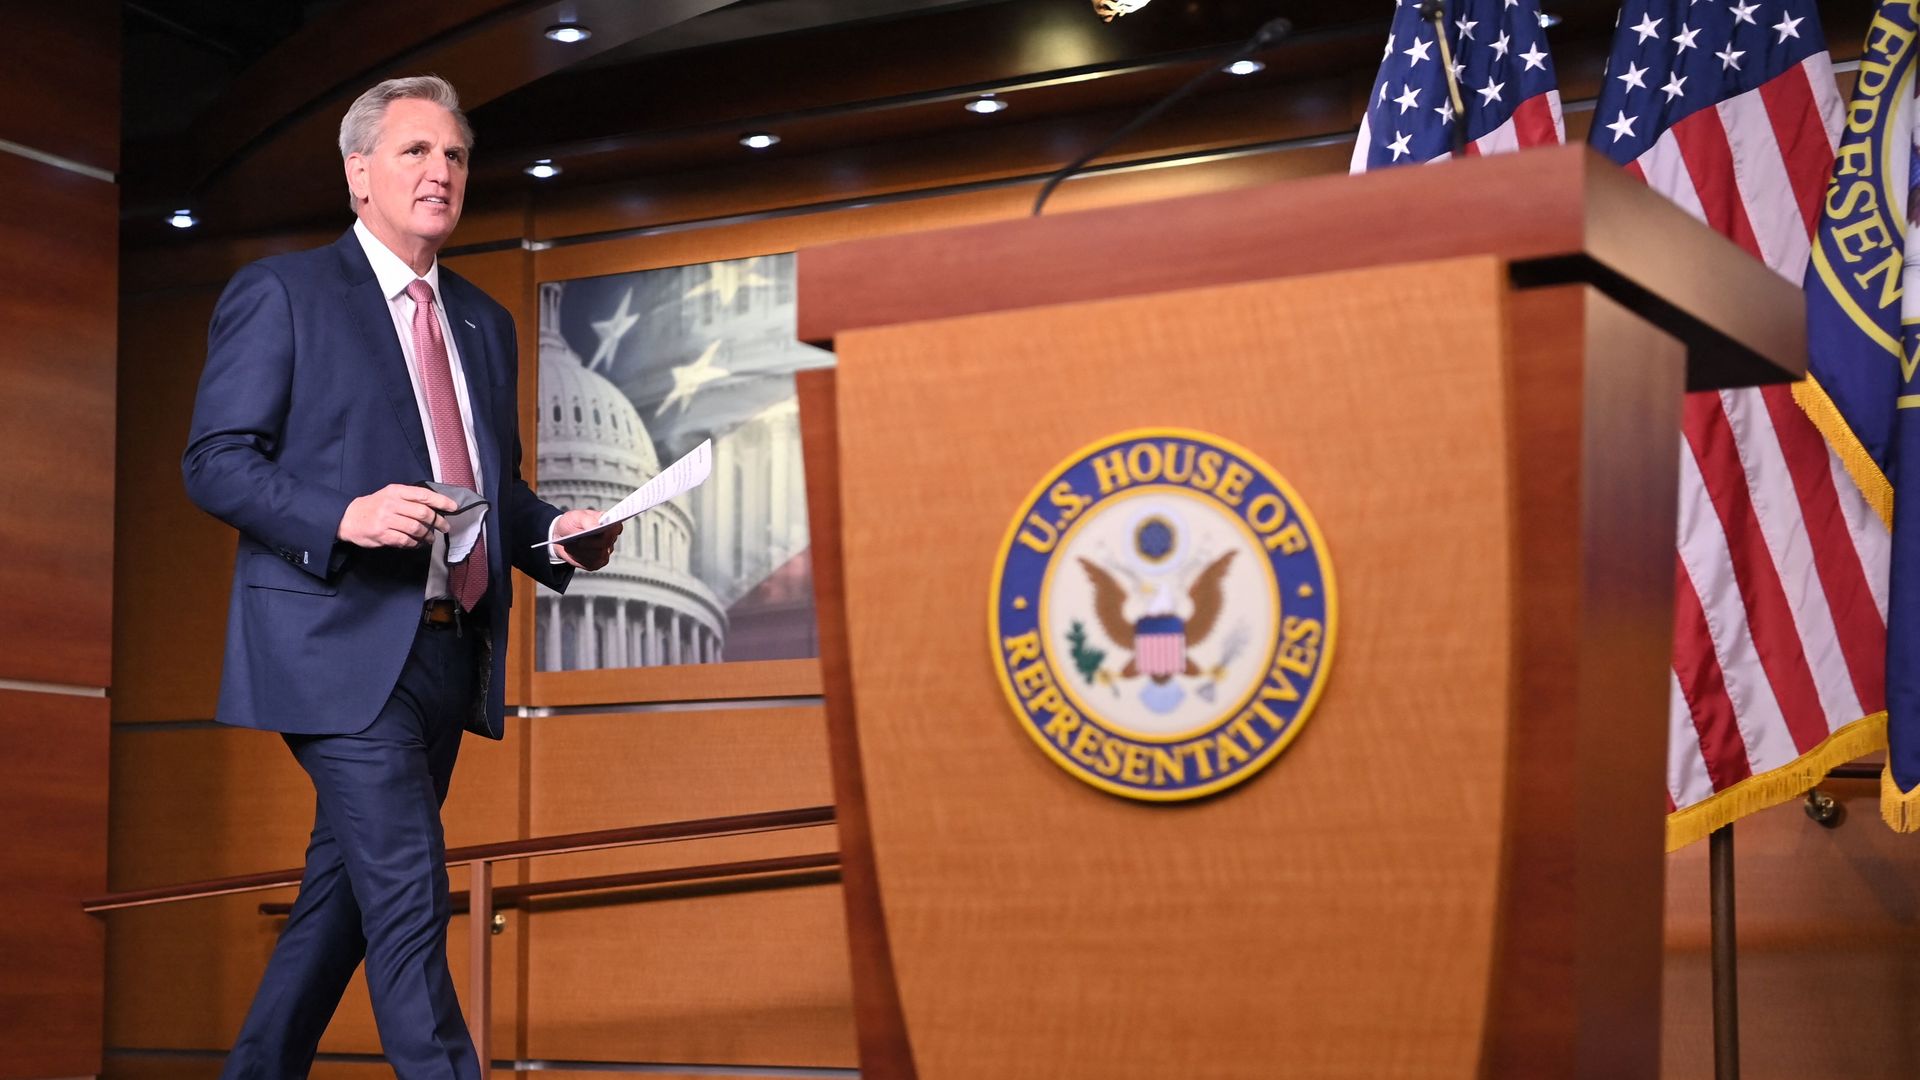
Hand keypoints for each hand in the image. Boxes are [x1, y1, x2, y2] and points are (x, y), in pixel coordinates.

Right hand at [337, 484, 458, 548]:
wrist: (348, 518)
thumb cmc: (375, 506)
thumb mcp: (390, 495)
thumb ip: (410, 499)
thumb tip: (436, 507)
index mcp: (396, 491)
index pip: (423, 495)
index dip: (441, 501)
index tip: (454, 507)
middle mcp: (392, 504)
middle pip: (423, 513)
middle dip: (438, 521)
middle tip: (444, 527)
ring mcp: (386, 520)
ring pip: (416, 528)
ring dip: (427, 535)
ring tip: (431, 538)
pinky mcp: (382, 534)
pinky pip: (405, 540)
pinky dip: (415, 543)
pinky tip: (417, 543)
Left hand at [554, 508, 620, 569]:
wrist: (561, 536)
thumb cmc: (571, 523)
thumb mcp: (576, 517)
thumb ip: (587, 520)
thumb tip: (597, 526)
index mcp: (608, 522)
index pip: (616, 527)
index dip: (611, 529)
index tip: (600, 530)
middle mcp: (610, 538)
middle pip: (606, 543)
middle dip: (590, 541)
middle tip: (578, 539)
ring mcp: (605, 552)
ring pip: (598, 554)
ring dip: (582, 550)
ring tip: (572, 544)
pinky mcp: (597, 563)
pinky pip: (591, 563)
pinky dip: (580, 557)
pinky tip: (574, 551)